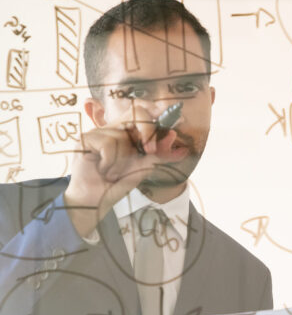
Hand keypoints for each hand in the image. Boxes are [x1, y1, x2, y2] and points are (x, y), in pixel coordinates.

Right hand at [65, 103, 175, 236]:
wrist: (96, 201)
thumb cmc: (117, 184)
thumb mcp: (143, 167)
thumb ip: (160, 155)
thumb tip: (183, 149)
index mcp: (126, 132)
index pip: (143, 113)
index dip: (155, 119)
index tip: (169, 132)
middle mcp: (112, 128)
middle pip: (136, 113)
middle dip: (147, 131)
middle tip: (149, 151)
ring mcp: (97, 132)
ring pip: (121, 136)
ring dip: (121, 161)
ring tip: (112, 172)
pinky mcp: (84, 139)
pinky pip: (108, 144)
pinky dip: (110, 162)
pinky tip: (101, 170)